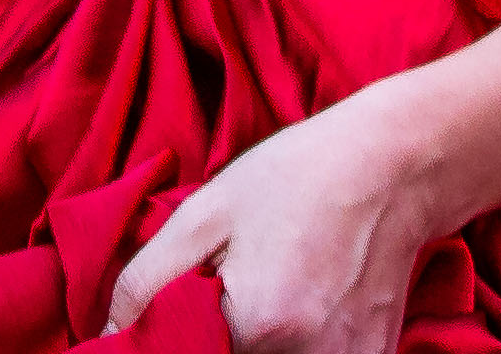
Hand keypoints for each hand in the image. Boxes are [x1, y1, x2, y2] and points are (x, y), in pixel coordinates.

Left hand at [107, 92, 443, 353]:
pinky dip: (297, 346)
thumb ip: (147, 282)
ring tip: (272, 291)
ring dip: (256, 343)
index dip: (176, 341)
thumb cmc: (295, 178)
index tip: (189, 311)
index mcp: (259, 326)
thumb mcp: (206, 212)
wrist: (393, 165)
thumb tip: (107, 337)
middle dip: (218, 339)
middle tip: (235, 290)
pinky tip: (303, 303)